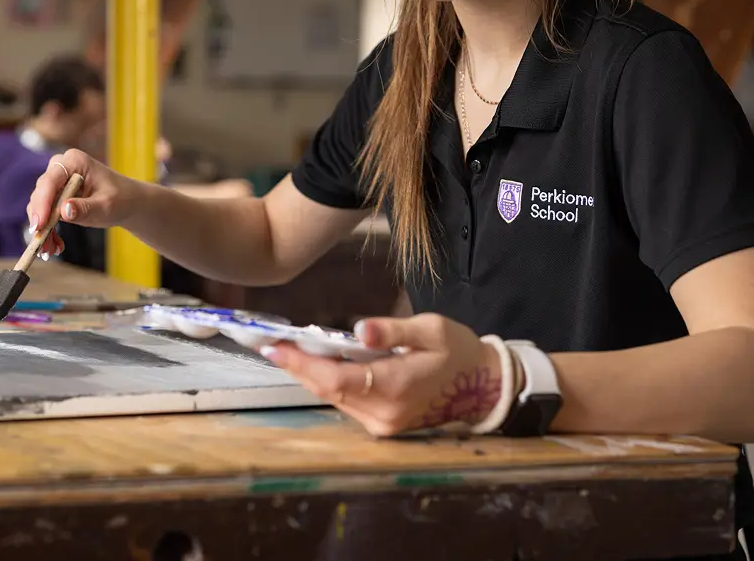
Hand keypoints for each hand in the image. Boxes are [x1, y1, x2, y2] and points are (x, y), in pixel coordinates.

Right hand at [26, 148, 136, 257]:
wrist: (128, 202)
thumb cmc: (121, 199)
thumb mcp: (106, 206)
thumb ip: (85, 208)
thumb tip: (63, 210)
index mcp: (75, 161)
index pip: (51, 180)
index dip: (42, 202)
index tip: (39, 225)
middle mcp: (62, 167)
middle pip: (41, 193)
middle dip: (40, 220)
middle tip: (42, 244)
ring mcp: (58, 181)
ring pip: (39, 206)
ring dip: (43, 229)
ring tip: (51, 250)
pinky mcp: (56, 195)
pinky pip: (45, 213)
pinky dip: (48, 230)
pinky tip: (56, 246)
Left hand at [260, 314, 505, 436]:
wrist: (483, 386)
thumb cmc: (458, 350)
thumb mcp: (431, 329)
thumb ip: (393, 331)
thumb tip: (359, 330)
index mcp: (397, 385)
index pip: (336, 379)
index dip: (302, 364)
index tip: (276, 347)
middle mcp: (386, 412)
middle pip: (328, 391)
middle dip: (298, 368)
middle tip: (272, 345)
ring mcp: (384, 424)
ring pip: (335, 399)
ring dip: (311, 375)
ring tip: (289, 350)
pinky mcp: (384, 426)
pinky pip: (348, 403)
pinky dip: (330, 383)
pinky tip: (319, 364)